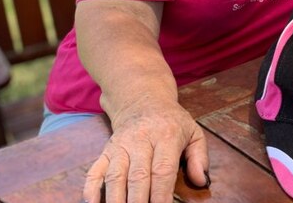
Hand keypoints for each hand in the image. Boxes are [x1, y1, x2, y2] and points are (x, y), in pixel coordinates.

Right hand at [83, 98, 208, 202]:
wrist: (143, 99)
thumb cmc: (171, 121)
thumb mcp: (193, 132)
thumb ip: (200, 157)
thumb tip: (201, 181)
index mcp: (166, 136)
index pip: (162, 170)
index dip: (162, 194)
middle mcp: (140, 140)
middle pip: (138, 176)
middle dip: (139, 202)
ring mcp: (120, 145)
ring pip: (115, 176)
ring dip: (116, 200)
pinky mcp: (106, 150)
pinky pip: (95, 171)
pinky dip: (91, 189)